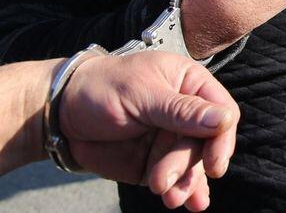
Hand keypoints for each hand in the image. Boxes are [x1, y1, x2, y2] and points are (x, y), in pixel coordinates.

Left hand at [0, 52, 239, 211]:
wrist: (60, 113)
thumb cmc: (101, 88)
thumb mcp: (142, 95)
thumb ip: (183, 110)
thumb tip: (224, 120)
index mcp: (189, 84)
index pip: (221, 112)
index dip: (221, 139)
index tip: (213, 165)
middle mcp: (186, 113)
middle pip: (205, 145)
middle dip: (187, 166)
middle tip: (162, 180)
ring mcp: (172, 139)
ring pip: (192, 166)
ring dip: (184, 184)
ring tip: (168, 198)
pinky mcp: (156, 162)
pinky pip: (178, 179)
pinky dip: (184, 192)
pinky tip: (189, 204)